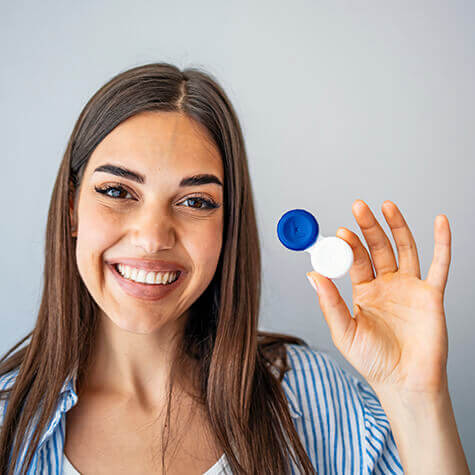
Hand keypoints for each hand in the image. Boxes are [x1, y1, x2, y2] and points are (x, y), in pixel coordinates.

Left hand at [306, 200, 450, 396]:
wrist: (404, 382)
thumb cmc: (373, 361)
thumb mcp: (344, 331)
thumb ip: (329, 302)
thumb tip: (312, 275)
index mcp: (364, 291)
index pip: (355, 260)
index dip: (348, 245)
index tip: (339, 232)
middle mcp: (386, 285)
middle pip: (377, 248)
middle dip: (368, 227)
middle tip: (358, 207)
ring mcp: (409, 288)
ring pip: (404, 249)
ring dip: (396, 226)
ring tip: (385, 205)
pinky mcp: (431, 295)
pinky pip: (440, 265)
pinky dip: (442, 243)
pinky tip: (440, 222)